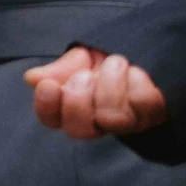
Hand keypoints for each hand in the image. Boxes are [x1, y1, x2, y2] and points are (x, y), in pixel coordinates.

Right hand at [24, 47, 168, 139]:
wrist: (144, 56)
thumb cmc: (106, 61)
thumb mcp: (79, 58)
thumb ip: (59, 69)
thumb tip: (32, 79)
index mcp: (71, 109)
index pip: (51, 119)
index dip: (47, 106)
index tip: (49, 85)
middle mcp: (97, 123)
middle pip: (79, 129)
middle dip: (79, 98)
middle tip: (86, 74)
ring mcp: (126, 123)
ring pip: (112, 118)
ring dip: (110, 84)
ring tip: (115, 63)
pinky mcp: (153, 115)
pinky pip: (142, 103)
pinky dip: (136, 81)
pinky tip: (134, 72)